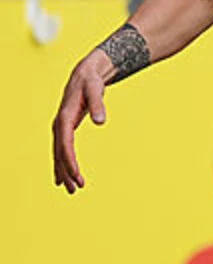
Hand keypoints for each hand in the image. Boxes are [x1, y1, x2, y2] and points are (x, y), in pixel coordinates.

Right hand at [52, 50, 110, 193]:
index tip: (77, 176)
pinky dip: (64, 163)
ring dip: (64, 171)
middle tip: (75, 190)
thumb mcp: (96, 89)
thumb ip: (98, 104)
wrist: (85, 74)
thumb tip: (101, 121)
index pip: (65, 144)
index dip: (70, 161)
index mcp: (64, 117)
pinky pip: (63, 149)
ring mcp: (61, 127)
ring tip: (71, 189)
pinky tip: (66, 176)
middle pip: (60, 153)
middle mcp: (59, 124)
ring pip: (59, 154)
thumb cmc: (91, 81)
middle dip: (66, 171)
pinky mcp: (66, 128)